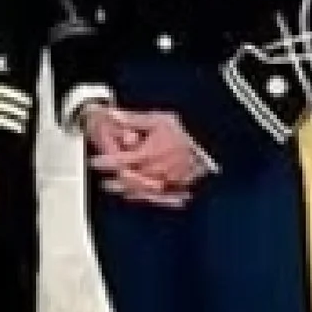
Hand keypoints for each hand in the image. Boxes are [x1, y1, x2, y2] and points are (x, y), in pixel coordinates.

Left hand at [89, 107, 205, 205]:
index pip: (121, 161)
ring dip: (127, 189)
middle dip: (115, 178)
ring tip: (114, 186)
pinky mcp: (181, 187)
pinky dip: (146, 197)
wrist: (216, 139)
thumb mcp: (158, 118)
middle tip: (104, 178)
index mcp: (152, 153)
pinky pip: (160, 197)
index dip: (106, 162)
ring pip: (143, 191)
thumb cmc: (187, 129)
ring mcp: (171, 181)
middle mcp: (160, 170)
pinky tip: (136, 195)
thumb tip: (112, 114)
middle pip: (131, 179)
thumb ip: (133, 119)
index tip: (96, 161)